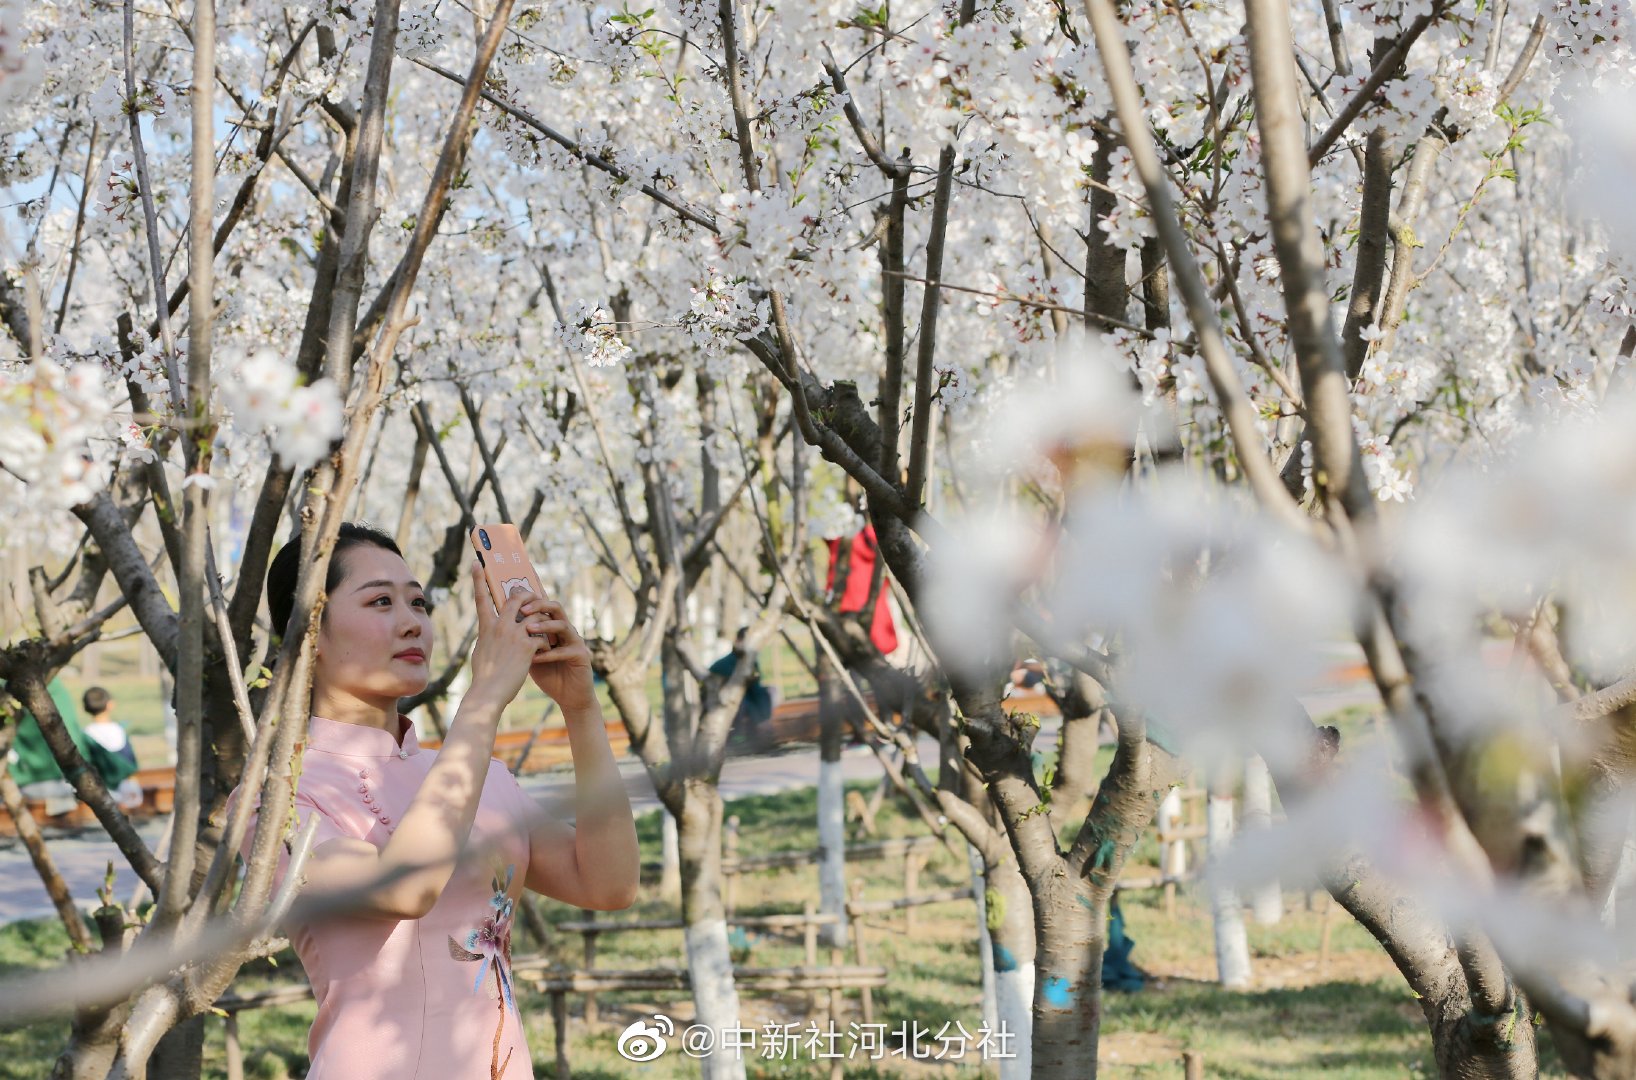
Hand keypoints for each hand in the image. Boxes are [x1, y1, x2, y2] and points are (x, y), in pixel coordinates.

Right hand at [464, 562, 555, 711]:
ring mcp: (515, 635)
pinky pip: (543, 636)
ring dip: (542, 621)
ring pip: (535, 615)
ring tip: (546, 630)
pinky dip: (546, 643)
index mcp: (486, 627)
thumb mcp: (481, 651)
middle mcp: (500, 626)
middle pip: (516, 599)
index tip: (477, 563)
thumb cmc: (484, 676)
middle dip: (527, 595)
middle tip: (533, 596)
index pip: (481, 598)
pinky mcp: (528, 646)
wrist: (488, 692)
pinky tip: (545, 653)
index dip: (479, 579)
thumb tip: (490, 631)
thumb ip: (488, 637)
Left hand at [524, 599, 596, 712]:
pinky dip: (548, 654)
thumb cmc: (548, 674)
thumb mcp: (530, 654)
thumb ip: (522, 641)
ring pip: (562, 625)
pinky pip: (564, 650)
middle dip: (539, 606)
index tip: (514, 597)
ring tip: (528, 629)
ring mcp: (575, 641)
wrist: (569, 696)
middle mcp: (566, 630)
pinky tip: (535, 658)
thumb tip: (498, 628)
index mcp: (554, 627)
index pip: (544, 606)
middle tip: (523, 610)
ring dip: (545, 626)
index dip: (532, 599)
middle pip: (555, 608)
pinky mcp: (581, 655)